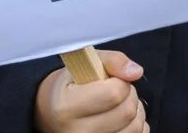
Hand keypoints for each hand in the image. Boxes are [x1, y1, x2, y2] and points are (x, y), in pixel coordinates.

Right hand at [33, 50, 148, 132]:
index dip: (120, 81)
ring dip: (135, 111)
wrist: (50, 114)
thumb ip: (113, 60)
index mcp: (66, 107)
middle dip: (129, 95)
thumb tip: (136, 72)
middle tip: (115, 91)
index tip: (111, 80)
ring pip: (134, 127)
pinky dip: (137, 125)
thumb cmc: (70, 86)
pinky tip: (122, 119)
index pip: (114, 93)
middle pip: (127, 111)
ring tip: (118, 104)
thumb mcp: (84, 63)